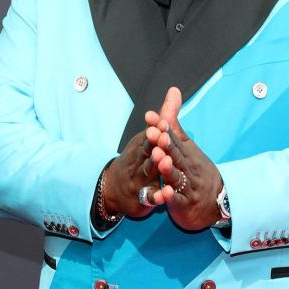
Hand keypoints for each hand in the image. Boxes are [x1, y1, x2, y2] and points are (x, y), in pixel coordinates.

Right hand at [100, 103, 177, 218]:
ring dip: (155, 167)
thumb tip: (175, 90)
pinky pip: (150, 197)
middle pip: (147, 151)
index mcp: (143, 145)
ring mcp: (140, 179)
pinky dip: (157, 196)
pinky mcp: (143, 198)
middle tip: (163, 137)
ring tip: (164, 161)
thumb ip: (164, 116)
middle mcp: (139, 160)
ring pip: (148, 172)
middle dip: (155, 144)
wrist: (113, 188)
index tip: (162, 121)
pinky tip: (165, 195)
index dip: (156, 128)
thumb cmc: (137, 159)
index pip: (150, 134)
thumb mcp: (149, 137)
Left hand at [145, 87, 222, 231]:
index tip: (152, 117)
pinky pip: (178, 201)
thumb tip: (172, 91)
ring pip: (177, 177)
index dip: (163, 128)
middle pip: (176, 155)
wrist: (218, 202)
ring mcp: (187, 187)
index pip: (174, 138)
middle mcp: (187, 168)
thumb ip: (174, 123)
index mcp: (185, 153)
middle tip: (154, 133)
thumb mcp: (186, 146)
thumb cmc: (197, 172)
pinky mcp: (185, 205)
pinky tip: (165, 193)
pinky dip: (172, 198)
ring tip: (161, 159)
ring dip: (169, 169)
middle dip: (165, 145)